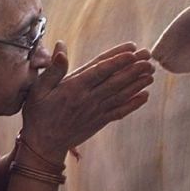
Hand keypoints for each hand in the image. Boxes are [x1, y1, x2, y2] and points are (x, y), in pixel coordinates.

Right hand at [20, 41, 154, 162]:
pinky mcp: (101, 121)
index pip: (100, 70)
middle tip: (149, 56)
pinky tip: (145, 95)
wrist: (44, 145)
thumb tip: (61, 45)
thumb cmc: (39, 113)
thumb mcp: (38, 89)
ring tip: (151, 72)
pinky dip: (134, 104)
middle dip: (134, 68)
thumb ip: (53, 68)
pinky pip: (120, 111)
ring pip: (121, 94)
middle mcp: (89, 99)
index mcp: (74, 87)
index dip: (117, 60)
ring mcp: (97, 111)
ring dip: (138, 83)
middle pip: (116, 80)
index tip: (132, 50)